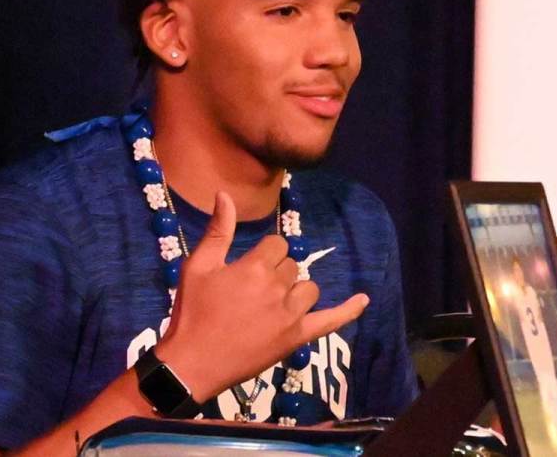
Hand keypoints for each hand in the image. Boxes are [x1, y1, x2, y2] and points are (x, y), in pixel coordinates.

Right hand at [154, 191, 368, 402]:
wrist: (193, 363)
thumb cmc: (192, 311)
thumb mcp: (198, 266)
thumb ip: (218, 230)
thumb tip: (225, 194)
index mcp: (255, 267)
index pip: (277, 244)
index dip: (263, 253)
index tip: (246, 268)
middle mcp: (278, 288)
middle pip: (292, 265)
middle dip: (275, 272)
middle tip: (249, 292)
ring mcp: (291, 315)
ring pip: (308, 288)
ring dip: (294, 290)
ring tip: (271, 303)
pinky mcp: (297, 337)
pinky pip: (331, 321)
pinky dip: (349, 310)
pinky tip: (364, 299)